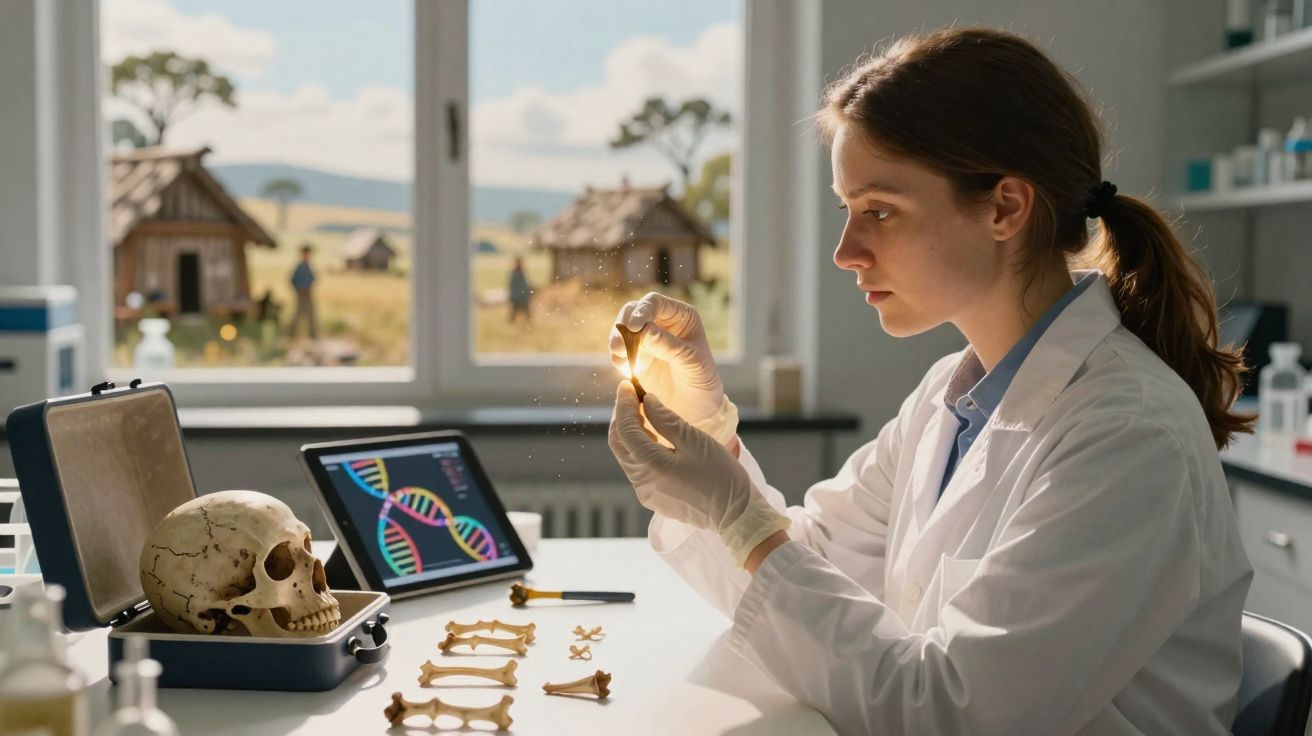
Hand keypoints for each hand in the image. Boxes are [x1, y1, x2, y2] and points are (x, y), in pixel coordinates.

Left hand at [609, 381, 788, 565]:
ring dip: (631, 434)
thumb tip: (646, 400)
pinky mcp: (654, 499)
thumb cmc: (721, 475)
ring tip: (644, 414)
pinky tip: (655, 439)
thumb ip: (666, 419)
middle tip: (632, 397)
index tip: (627, 386)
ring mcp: (646, 493)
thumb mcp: (695, 441)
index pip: (625, 430)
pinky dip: (640, 450)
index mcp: (651, 466)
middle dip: (622, 418)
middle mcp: (642, 482)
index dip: (623, 405)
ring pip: (627, 457)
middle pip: (619, 444)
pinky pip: (638, 469)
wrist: (736, 515)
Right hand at [610, 292, 724, 428]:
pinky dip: (617, 357)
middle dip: (623, 325)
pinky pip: (619, 351)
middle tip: (618, 345)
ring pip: (622, 330)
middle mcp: (661, 322)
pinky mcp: (635, 357)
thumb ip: (668, 346)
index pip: (655, 302)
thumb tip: (645, 330)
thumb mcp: (690, 361)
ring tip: (619, 355)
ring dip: (617, 341)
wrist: (696, 406)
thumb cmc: (701, 379)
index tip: (634, 327)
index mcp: (680, 316)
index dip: (642, 310)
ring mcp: (646, 339)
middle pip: (632, 311)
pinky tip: (625, 369)